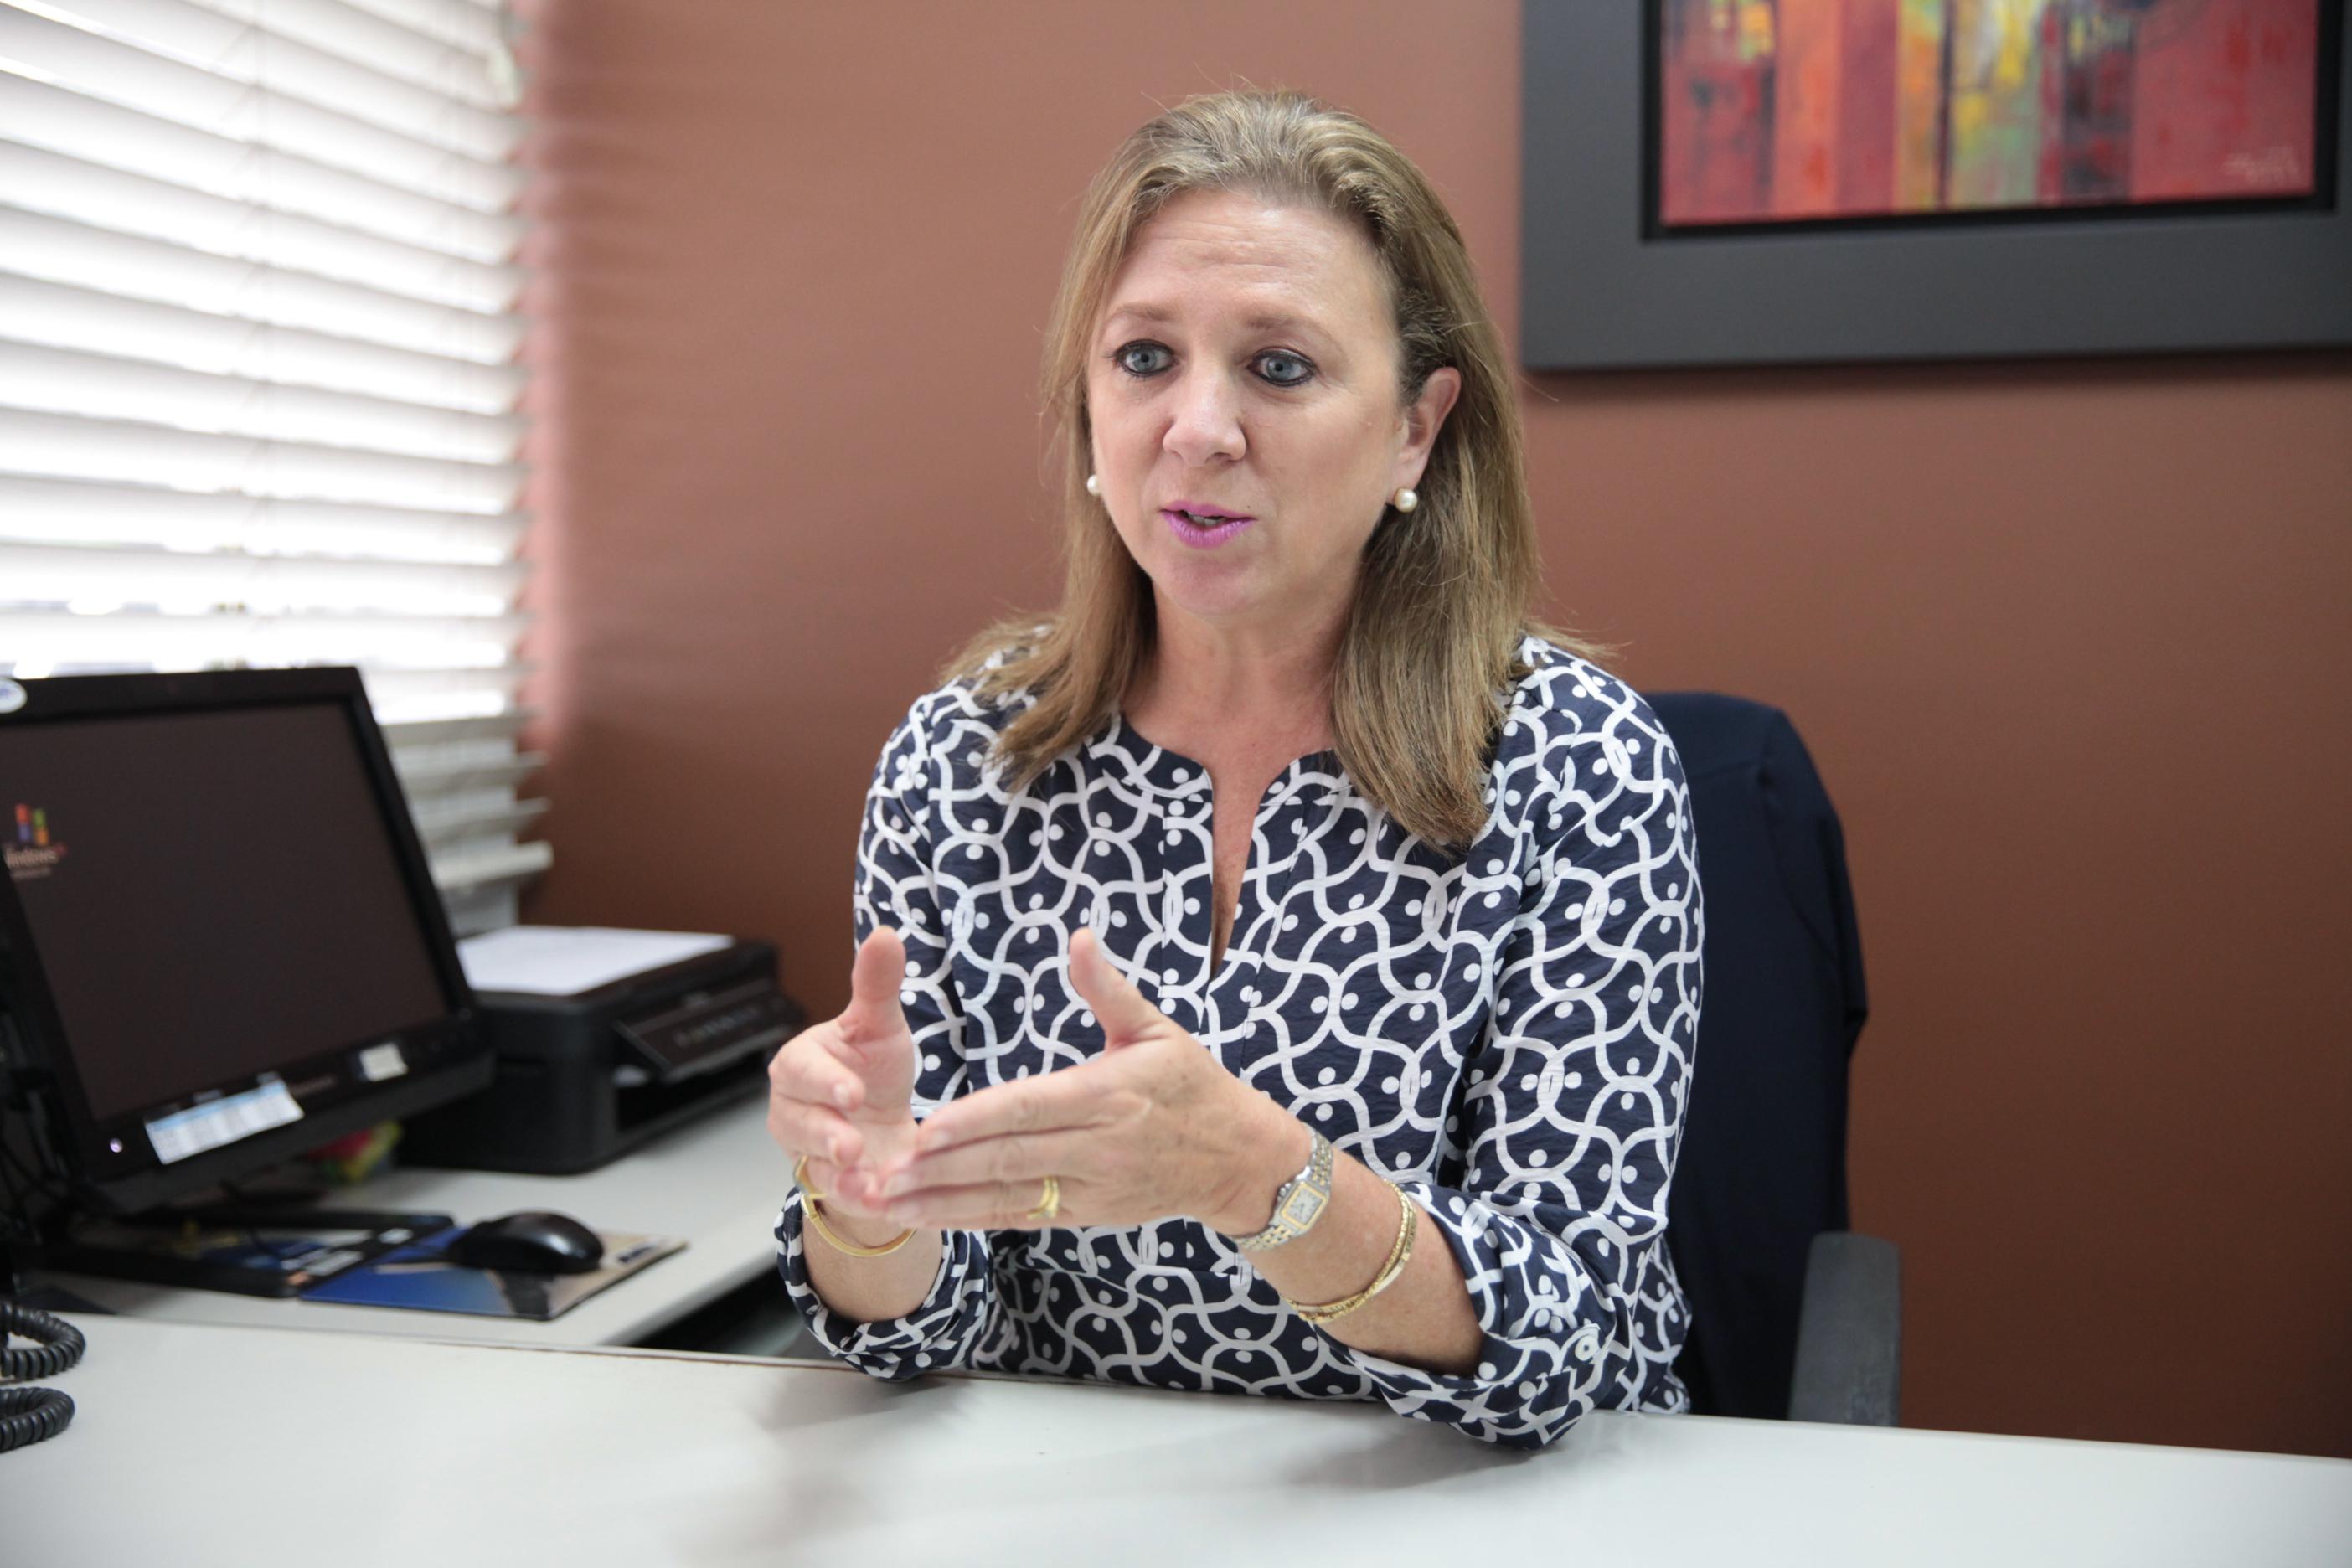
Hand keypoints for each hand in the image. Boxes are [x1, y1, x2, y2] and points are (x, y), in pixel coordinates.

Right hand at [764, 926, 922, 1220]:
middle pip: (799, 1122)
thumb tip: (883, 932)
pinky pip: (834, 1197)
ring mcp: (805, 1151)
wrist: (886, 1128)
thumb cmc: (874, 1069)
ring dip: (839, 1173)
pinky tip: (878, 1199)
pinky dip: (856, 1200)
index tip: (852, 1092)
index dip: (825, 1082)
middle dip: (826, 1134)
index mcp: (801, 1064)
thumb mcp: (881, 1025)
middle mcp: (794, 1108)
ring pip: (812, 1164)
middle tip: (852, 1144)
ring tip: (866, 1177)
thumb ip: (877, 984)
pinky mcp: (825, 1186)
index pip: (802, 1070)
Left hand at [866, 926, 1299, 1232]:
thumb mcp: (1158, 1029)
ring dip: (943, 1203)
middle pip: (1007, 1159)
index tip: (926, 1126)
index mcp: (1108, 1095)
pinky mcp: (1083, 1214)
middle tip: (883, 1171)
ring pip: (1005, 1197)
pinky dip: (971, 1219)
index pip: (1030, 1108)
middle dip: (941, 1168)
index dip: (975, 1121)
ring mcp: (1088, 1188)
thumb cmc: (1192, 1085)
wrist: (1236, 1160)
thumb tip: (1079, 937)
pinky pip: (1019, 1218)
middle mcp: (1096, 1148)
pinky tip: (928, 1218)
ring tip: (887, 1203)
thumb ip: (1109, 989)